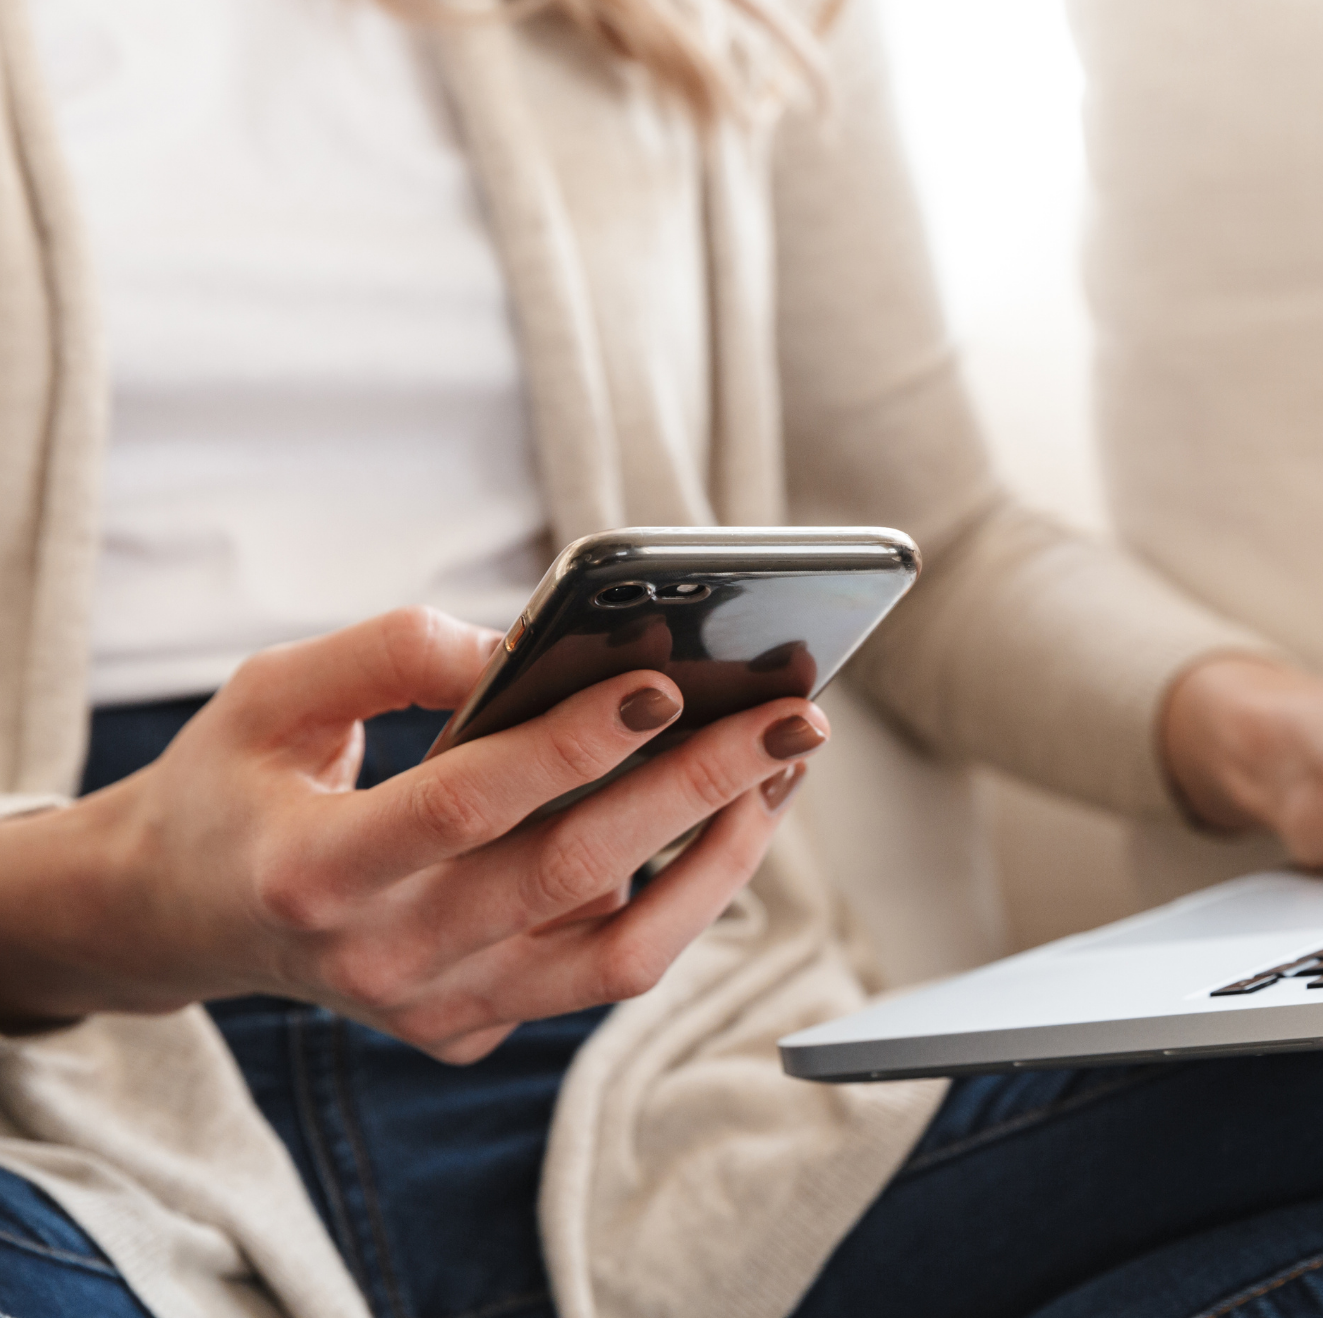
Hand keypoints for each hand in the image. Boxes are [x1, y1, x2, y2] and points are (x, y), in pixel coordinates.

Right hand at [0, 607, 824, 1059]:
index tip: (667, 680)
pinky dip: (682, 898)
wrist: (181, 915)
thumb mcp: (272, 691)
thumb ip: (390, 650)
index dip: (572, 743)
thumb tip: (528, 641)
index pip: (469, 805)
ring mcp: (438, 1009)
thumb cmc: (231, 785)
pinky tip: (727, 817)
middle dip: (699, 787)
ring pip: (620, 952)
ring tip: (784, 767)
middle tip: (794, 716)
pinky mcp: (477, 1028)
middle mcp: (383, 960)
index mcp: (313, 873)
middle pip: (574, 875)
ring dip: (723, 857)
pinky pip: (605, 972)